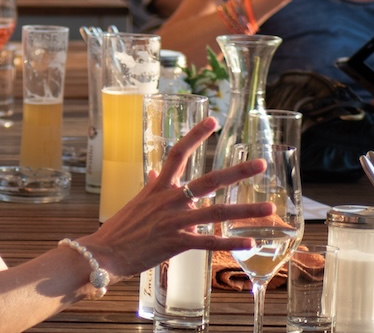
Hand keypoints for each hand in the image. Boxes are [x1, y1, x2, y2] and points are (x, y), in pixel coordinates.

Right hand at [80, 118, 273, 280]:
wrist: (105, 253)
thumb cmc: (120, 228)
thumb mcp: (136, 202)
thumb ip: (150, 187)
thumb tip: (155, 173)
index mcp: (159, 188)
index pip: (178, 153)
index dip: (195, 136)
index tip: (213, 121)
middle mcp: (169, 200)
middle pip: (207, 181)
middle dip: (236, 172)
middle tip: (261, 164)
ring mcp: (173, 221)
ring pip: (215, 213)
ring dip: (244, 211)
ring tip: (269, 208)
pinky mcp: (176, 243)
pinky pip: (208, 242)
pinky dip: (230, 243)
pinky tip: (250, 243)